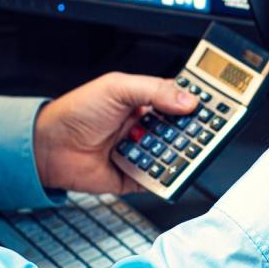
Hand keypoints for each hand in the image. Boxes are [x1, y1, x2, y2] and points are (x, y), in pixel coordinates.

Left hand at [33, 72, 198, 193]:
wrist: (49, 148)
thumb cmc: (75, 112)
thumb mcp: (117, 88)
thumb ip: (155, 91)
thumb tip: (188, 100)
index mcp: (146, 100)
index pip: (181, 97)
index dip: (199, 99)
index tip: (219, 101)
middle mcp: (148, 125)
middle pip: (184, 127)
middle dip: (197, 128)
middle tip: (210, 128)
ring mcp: (144, 150)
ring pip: (176, 153)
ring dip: (183, 151)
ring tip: (186, 148)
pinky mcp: (137, 176)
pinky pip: (160, 179)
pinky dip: (168, 177)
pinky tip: (170, 170)